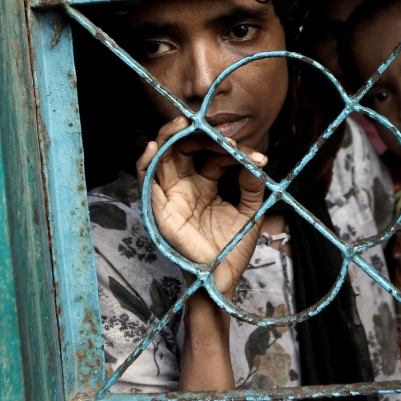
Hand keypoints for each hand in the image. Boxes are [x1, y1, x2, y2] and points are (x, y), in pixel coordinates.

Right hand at [137, 116, 267, 298]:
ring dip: (168, 136)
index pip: (212, 154)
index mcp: (205, 184)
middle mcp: (185, 185)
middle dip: (197, 133)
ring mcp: (170, 195)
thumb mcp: (249, 211)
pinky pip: (145, 179)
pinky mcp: (158, 207)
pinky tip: (153, 146)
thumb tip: (255, 162)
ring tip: (182, 123)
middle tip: (216, 130)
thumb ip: (252, 185)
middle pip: (183, 147)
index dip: (229, 149)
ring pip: (161, 155)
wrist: (222, 277)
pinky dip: (145, 161)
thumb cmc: (232, 248)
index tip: (254, 156)